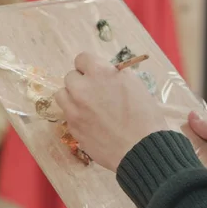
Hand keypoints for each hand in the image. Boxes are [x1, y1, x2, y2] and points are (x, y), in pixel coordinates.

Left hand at [54, 52, 168, 170]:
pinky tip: (91, 123)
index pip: (82, 58)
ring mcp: (74, 108)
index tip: (94, 73)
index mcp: (100, 73)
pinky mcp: (72, 126)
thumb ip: (113, 76)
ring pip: (61, 95)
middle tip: (93, 92)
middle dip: (80, 82)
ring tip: (86, 106)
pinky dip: (75, 116)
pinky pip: (67, 115)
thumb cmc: (145, 117)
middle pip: (69, 77)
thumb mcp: (134, 85)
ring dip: (72, 97)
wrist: (140, 149)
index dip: (88, 66)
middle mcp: (82, 88)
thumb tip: (103, 74)